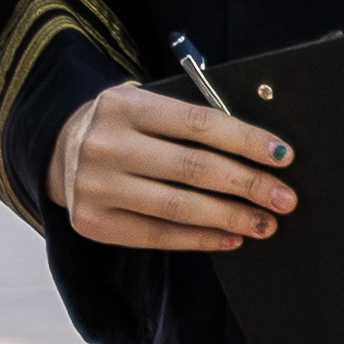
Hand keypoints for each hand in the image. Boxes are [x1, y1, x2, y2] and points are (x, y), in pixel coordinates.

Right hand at [53, 83, 296, 250]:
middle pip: (193, 167)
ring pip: (179, 206)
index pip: (198, 123)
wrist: (59, 149)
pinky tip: (230, 237)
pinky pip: (158, 235)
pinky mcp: (92, 222)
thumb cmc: (124, 126)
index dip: (245, 140)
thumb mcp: (145, 106)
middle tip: (284, 198)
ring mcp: (95, 186)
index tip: (282, 156)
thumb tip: (257, 152)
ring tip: (265, 223)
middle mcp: (105, 143)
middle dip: (248, 184)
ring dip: (231, 217)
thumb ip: (187, 121)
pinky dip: (201, 238)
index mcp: (124, 104)